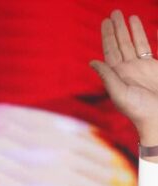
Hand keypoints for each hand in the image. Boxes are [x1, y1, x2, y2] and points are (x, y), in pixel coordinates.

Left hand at [90, 10, 157, 144]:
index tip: (105, 22)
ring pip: (130, 43)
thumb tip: (92, 62)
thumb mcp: (119, 93)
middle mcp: (125, 70)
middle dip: (115, 29)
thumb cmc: (138, 109)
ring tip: (121, 15)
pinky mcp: (150, 66)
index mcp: (116, 76)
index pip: (109, 52)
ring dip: (125, 29)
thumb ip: (107, 77)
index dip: (107, 37)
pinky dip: (139, 34)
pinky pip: (143, 46)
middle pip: (118, 44)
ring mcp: (138, 67)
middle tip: (112, 13)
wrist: (157, 115)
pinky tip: (135, 24)